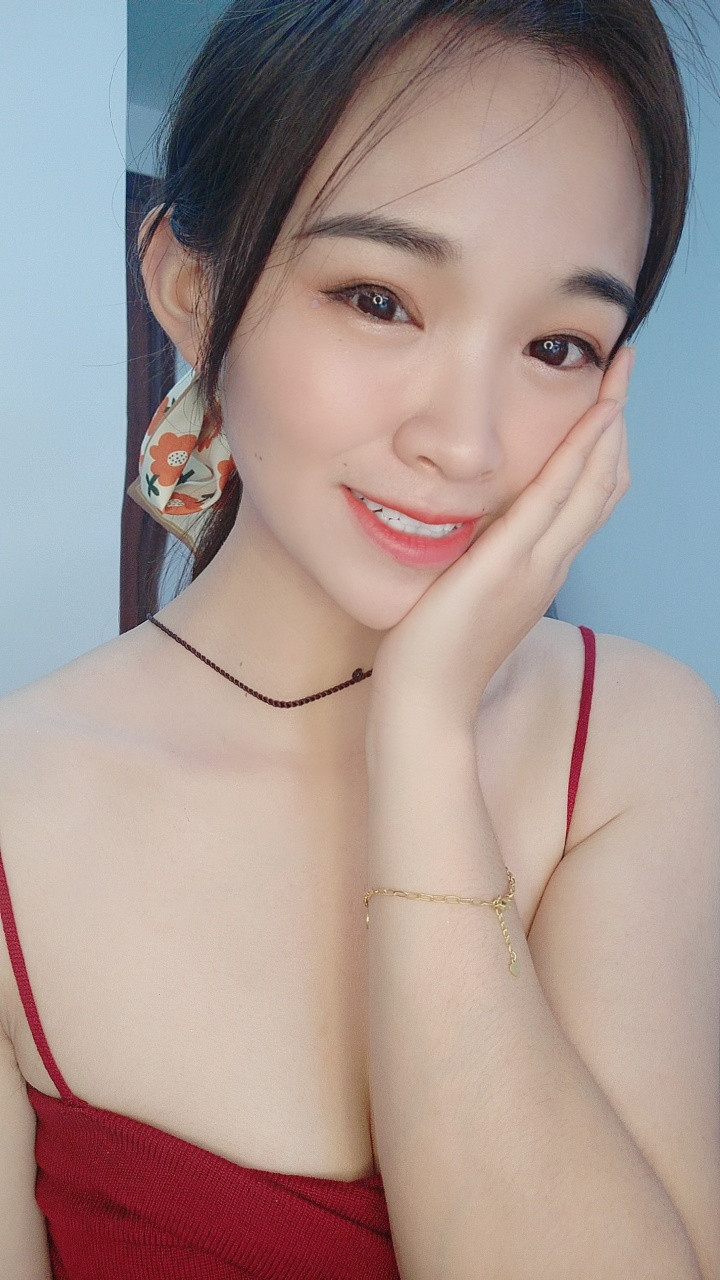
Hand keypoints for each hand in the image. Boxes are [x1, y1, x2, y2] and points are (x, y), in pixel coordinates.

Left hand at [368, 346, 633, 729]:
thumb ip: (483, 564)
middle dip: (616, 421)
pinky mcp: (505, 567)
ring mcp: (533, 566)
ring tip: (617, 375)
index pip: (587, 499)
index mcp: (541, 570)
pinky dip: (577, 457)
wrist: (424, 706)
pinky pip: (550, 501)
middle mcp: (550, 564)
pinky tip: (592, 419)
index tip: (606, 401)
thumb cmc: (435, 656)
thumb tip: (477, 533)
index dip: (604, 448)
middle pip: (602, 484)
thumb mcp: (469, 598)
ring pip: (589, 485)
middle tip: (624, 367)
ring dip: (607, 426)